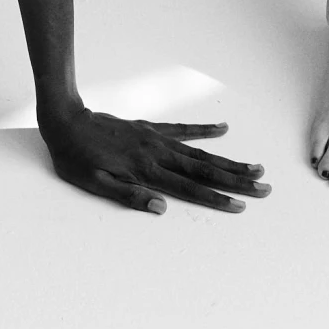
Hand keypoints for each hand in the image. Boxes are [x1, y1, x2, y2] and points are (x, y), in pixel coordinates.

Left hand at [41, 107, 268, 214]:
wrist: (65, 120)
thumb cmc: (76, 158)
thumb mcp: (94, 184)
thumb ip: (128, 196)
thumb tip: (162, 207)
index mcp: (145, 170)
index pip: (188, 189)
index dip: (215, 199)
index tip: (240, 206)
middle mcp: (156, 152)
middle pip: (203, 170)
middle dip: (235, 180)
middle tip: (264, 187)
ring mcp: (155, 138)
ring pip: (199, 152)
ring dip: (228, 160)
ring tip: (254, 166)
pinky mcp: (150, 127)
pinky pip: (182, 129)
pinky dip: (204, 130)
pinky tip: (223, 129)